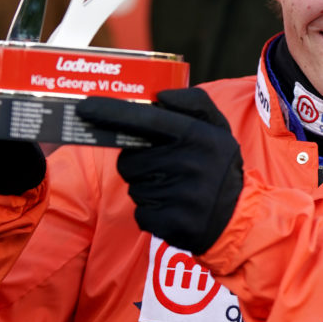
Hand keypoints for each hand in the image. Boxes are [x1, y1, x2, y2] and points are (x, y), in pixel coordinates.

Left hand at [77, 88, 242, 254]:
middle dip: (139, 163)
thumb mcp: (217, 127)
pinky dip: (151, 211)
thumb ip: (193, 102)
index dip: (112, 112)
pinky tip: (173, 208)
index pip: (146, 120)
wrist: (238, 218)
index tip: (84, 107)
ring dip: (146, 187)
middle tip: (164, 167)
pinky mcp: (172, 223)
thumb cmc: (218, 166)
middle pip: (129, 160)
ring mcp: (181, 196)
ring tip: (174, 188)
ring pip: (133, 187)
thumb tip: (159, 98)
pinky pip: (140, 212)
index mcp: (198, 136)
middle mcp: (190, 164)